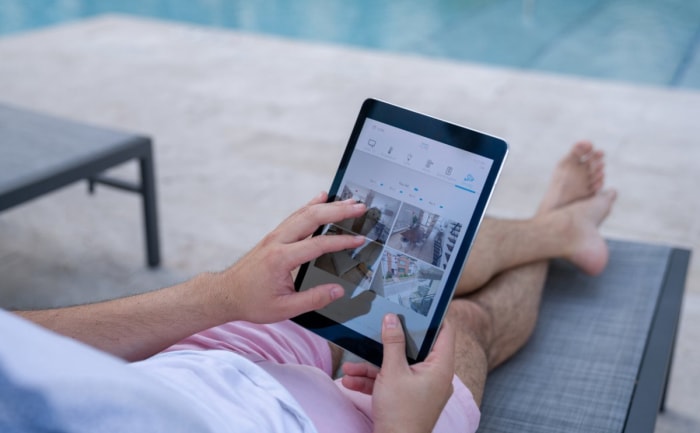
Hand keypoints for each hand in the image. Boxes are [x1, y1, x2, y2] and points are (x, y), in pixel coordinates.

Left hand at [213, 192, 366, 323]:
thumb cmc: (251, 301)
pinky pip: (296, 216)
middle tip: (359, 207)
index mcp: (281, 259)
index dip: (342, 242)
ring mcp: (275, 236)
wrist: (225, 293)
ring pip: (304, 213)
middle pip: (312, 217)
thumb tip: (337, 291)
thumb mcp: (284, 309)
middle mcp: (278, 241)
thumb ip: (313, 299)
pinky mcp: (274, 236)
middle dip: (338, 211)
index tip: (359, 240)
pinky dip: (311, 205)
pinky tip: (321, 198)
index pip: (318, 244)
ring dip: (328, 206)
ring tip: (349, 202)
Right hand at [342, 314, 455, 432]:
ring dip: (372, 367)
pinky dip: (374, 381)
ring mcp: (422, 389)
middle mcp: (435, 376)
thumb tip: (392, 318)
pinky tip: (351, 380)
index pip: (445, 332)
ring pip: (398, 367)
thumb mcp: (392, 372)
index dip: (433, 317)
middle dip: (388, 345)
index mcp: (440, 367)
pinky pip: (392, 382)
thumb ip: (392, 342)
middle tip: (378, 329)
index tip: (418, 305)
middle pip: (414, 349)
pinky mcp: (409, 399)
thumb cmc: (401, 413)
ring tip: (350, 367)